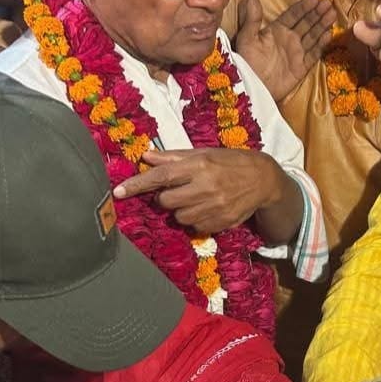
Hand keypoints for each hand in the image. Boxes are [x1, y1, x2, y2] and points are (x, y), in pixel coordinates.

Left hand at [112, 148, 283, 234]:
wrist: (263, 180)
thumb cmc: (230, 163)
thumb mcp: (205, 154)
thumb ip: (175, 157)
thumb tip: (146, 156)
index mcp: (200, 165)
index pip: (161, 175)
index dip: (137, 184)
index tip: (117, 192)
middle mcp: (206, 186)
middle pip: (166, 201)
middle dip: (167, 197)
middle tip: (181, 190)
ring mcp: (214, 206)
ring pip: (179, 217)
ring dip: (182, 209)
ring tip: (198, 198)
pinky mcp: (220, 222)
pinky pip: (195, 227)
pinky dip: (197, 219)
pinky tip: (209, 208)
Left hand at [235, 0, 337, 101]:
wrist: (254, 89)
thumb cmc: (247, 63)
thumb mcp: (246, 39)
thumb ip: (251, 19)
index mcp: (275, 31)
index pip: (292, 15)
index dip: (303, 7)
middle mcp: (288, 39)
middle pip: (306, 23)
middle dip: (317, 13)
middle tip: (328, 2)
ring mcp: (296, 53)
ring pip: (313, 35)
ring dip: (322, 24)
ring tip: (332, 13)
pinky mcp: (302, 67)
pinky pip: (314, 53)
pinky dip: (322, 44)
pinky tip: (329, 33)